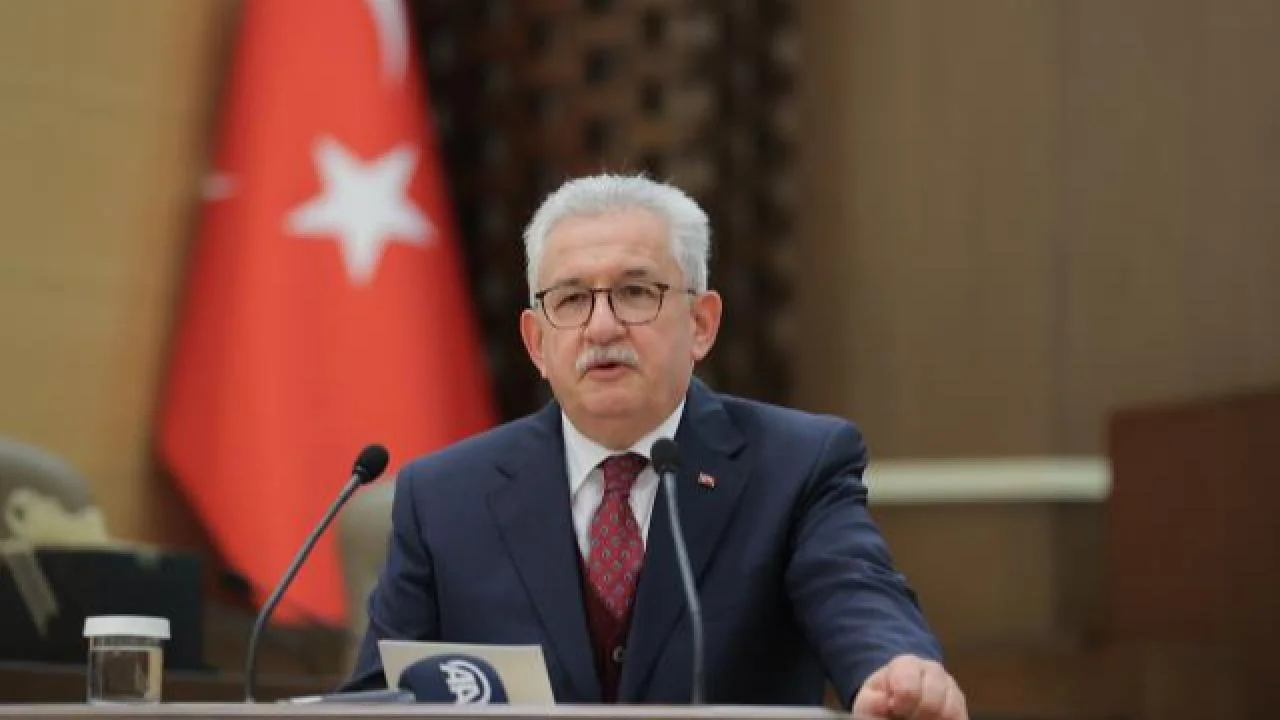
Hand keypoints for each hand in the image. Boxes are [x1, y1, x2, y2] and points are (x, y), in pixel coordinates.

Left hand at [852, 654, 966, 719]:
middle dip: (917, 716)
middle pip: (933, 702)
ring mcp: (951, 688)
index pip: (910, 688)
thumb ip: (871, 702)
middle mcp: (934, 671)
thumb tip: (883, 702)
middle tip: (907, 718)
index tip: (895, 709)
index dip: (902, 704)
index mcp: (907, 665)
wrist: (897, 699)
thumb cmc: (882, 701)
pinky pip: (960, 718)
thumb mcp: (869, 700)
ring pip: (951, 712)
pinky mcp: (962, 706)